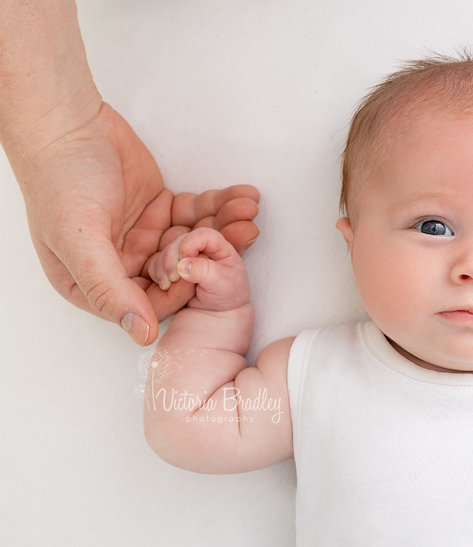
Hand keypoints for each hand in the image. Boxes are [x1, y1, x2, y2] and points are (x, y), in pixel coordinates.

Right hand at [18, 102, 259, 344]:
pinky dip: (220, 206)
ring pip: (195, 241)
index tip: (208, 265)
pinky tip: (244, 197)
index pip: (153, 299)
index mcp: (97, 282)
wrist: (66, 124)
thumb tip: (141, 335)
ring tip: (249, 209)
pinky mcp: (162, 209)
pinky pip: (197, 215)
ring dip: (225, 226)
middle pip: (182, 269)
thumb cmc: (61, 182)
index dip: (185, 286)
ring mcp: (146, 235)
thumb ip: (109, 289)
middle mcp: (125, 264)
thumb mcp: (79, 242)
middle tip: (247, 232)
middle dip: (215, 250)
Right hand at [146, 227, 249, 312]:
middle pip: (180, 241)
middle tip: (174, 277)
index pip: (204, 234)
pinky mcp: (172, 267)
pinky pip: (158, 263)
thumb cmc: (227, 296)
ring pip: (167, 251)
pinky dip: (156, 272)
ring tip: (168, 285)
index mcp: (219, 247)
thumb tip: (183, 265)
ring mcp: (185, 257)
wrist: (218, 313)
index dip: (191, 242)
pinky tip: (163, 286)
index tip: (184, 257)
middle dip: (173, 257)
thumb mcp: (222, 285)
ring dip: (163, 267)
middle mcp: (201, 248)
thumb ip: (205, 272)